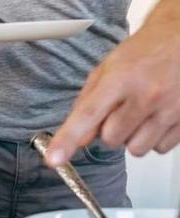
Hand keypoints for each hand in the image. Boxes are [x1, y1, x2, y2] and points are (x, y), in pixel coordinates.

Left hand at [46, 18, 179, 166]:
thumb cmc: (143, 53)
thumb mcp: (107, 69)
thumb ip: (87, 103)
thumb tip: (77, 139)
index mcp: (120, 79)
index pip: (88, 115)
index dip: (68, 139)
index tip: (54, 159)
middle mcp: (146, 95)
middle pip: (110, 139)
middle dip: (109, 130)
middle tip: (119, 110)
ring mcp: (169, 109)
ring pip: (135, 148)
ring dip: (131, 137)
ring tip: (138, 114)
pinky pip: (159, 148)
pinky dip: (153, 138)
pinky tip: (155, 118)